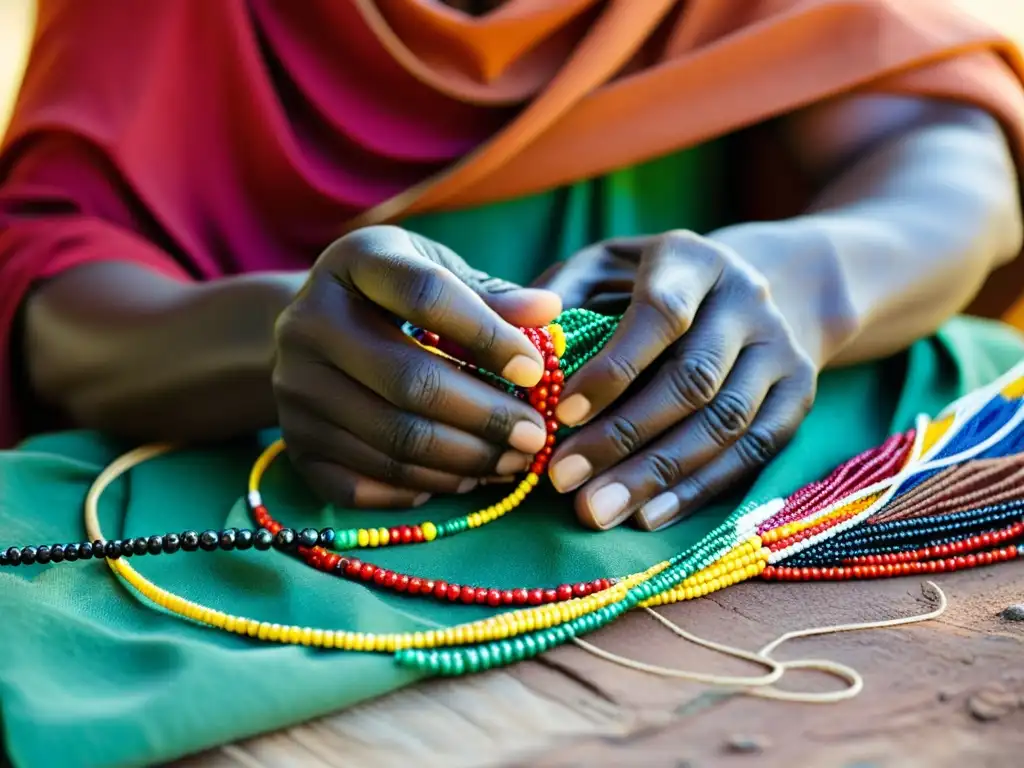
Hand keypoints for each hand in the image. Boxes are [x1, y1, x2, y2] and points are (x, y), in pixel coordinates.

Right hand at [273, 226, 561, 507]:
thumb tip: (548, 312)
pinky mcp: (294, 442)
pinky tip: (461, 480)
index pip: (427, 296)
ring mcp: (294, 388)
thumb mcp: (435, 271)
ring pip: (392, 442)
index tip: (537, 372)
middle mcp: (308, 323)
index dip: (489, 336)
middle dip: (486, 417)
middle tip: (535, 436)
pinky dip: (420, 491)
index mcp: (354, 262)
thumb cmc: (393, 296)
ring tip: (512, 462)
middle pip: (409, 383)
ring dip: (465, 461)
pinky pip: (364, 484)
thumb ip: (488, 294)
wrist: (312, 331)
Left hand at [536, 231, 817, 530]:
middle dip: (623, 437)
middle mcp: (748, 301)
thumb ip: (563, 295)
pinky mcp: (798, 396)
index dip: (614, 368)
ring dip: (657, 475)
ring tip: (597, 511)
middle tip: (563, 480)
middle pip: (692, 381)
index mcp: (694, 261)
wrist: (763, 288)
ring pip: (724, 425)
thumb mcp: (606, 268)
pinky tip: (649, 516)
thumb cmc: (654, 285)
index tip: (561, 414)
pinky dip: (698, 490)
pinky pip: (752, 453)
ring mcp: (780, 351)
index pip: (661, 314)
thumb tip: (526, 346)